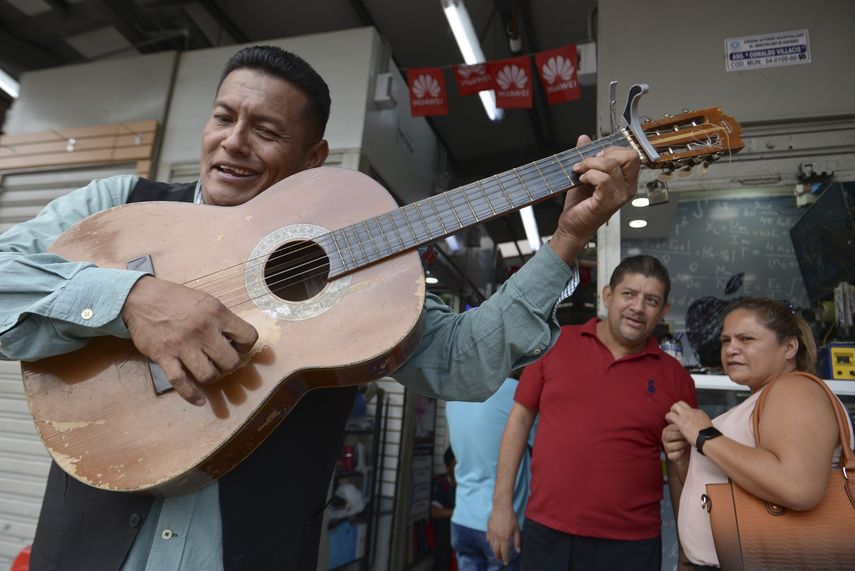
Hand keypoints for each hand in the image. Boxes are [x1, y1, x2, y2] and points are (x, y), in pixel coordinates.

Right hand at [122, 276, 258, 405]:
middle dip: (230, 365)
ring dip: (213, 378)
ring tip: (209, 372)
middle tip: (221, 361)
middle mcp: (203, 330)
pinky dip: (191, 395)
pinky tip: (199, 401)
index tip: (236, 347)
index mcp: (217, 313)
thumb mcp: (206, 301)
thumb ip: (222, 320)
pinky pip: (181, 382)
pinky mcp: (164, 357)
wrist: (140, 298)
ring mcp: (183, 345)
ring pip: (209, 375)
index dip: (245, 346)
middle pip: (231, 361)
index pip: (248, 337)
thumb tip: (237, 342)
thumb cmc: (176, 299)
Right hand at [487, 504, 520, 564]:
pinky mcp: (488, 528)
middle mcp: (497, 536)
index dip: (505, 558)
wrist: (502, 507)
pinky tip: (491, 544)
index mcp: (505, 537)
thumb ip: (517, 541)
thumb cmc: (511, 517)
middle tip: (500, 560)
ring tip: (496, 553)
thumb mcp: (517, 529)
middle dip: (498, 557)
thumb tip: (518, 550)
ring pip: (491, 545)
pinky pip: (488, 538)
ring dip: (494, 551)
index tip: (506, 562)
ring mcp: (492, 532)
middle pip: (496, 550)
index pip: (504, 551)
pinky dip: (490, 543)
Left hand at [549, 134, 639, 263]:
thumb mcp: (585, 175)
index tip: (595, 156)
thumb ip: (587, 156)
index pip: (631, 154)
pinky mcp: (607, 202)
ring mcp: (619, 196)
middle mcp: (627, 188)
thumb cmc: (580, 205)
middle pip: (629, 156)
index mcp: (626, 181)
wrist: (572, 227)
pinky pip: (603, 179)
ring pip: (611, 166)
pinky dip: (589, 175)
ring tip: (580, 172)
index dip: (612, 150)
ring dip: (590, 164)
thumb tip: (584, 138)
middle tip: (588, 163)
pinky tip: (581, 181)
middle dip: (605, 154)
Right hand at [662, 423, 690, 463]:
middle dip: (680, 436)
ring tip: (687, 443)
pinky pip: (671, 455)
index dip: (680, 428)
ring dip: (680, 445)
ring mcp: (666, 447)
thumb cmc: (687, 438)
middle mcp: (665, 438)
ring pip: (669, 446)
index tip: (688, 429)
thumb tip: (687, 416)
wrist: (690, 451)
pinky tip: (683, 451)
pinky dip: (678, 454)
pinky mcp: (670, 456)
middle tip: (688, 437)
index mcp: (667, 430)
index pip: (671, 427)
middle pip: (668, 436)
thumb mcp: (685, 430)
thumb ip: (683, 424)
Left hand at [665, 401, 712, 449]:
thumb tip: (700, 428)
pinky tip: (669, 422)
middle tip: (675, 416)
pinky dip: (668, 418)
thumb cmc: (709, 436)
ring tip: (671, 419)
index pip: (689, 408)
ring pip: (675, 406)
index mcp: (700, 413)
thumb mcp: (707, 427)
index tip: (684, 419)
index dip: (685, 413)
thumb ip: (702, 424)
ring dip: (672, 411)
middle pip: (681, 403)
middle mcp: (692, 411)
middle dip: (676, 408)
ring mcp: (686, 415)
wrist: (708, 438)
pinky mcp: (681, 421)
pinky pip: (670, 415)